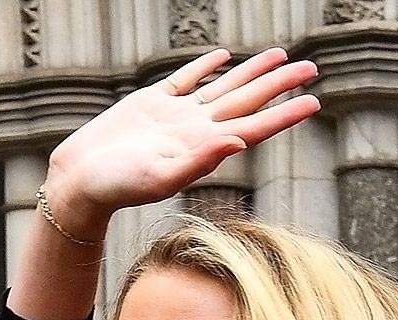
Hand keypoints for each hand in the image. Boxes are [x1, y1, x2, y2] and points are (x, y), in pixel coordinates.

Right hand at [44, 48, 319, 238]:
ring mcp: (177, 116)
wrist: (82, 180)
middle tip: (311, 66)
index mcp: (204, 147)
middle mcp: (197, 130)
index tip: (315, 100)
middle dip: (281, 84)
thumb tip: (238, 140)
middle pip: (248, 100)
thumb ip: (200, 160)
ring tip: (279, 55)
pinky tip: (223, 57)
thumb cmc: (118, 186)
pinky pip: (187, 80)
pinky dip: (206, 67)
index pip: (256, 127)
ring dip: (253, 72)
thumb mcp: (161, 177)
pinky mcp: (152, 104)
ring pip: (224, 86)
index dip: (286, 113)